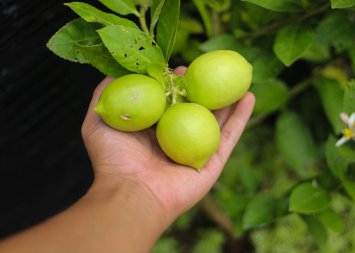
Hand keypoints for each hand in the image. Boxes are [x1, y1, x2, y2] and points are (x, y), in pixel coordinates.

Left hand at [81, 67, 254, 225]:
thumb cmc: (113, 159)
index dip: (174, 85)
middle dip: (202, 89)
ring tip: (237, 77)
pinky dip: (242, 116)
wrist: (131, 193)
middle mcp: (176, 138)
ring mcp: (196, 149)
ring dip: (227, 99)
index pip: (169, 102)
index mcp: (154, 130)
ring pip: (216, 119)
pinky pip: (230, 135)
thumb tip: (117, 71)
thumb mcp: (99, 120)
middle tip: (208, 69)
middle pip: (195, 108)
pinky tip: (249, 96)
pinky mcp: (212, 162)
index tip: (177, 69)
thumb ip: (107, 94)